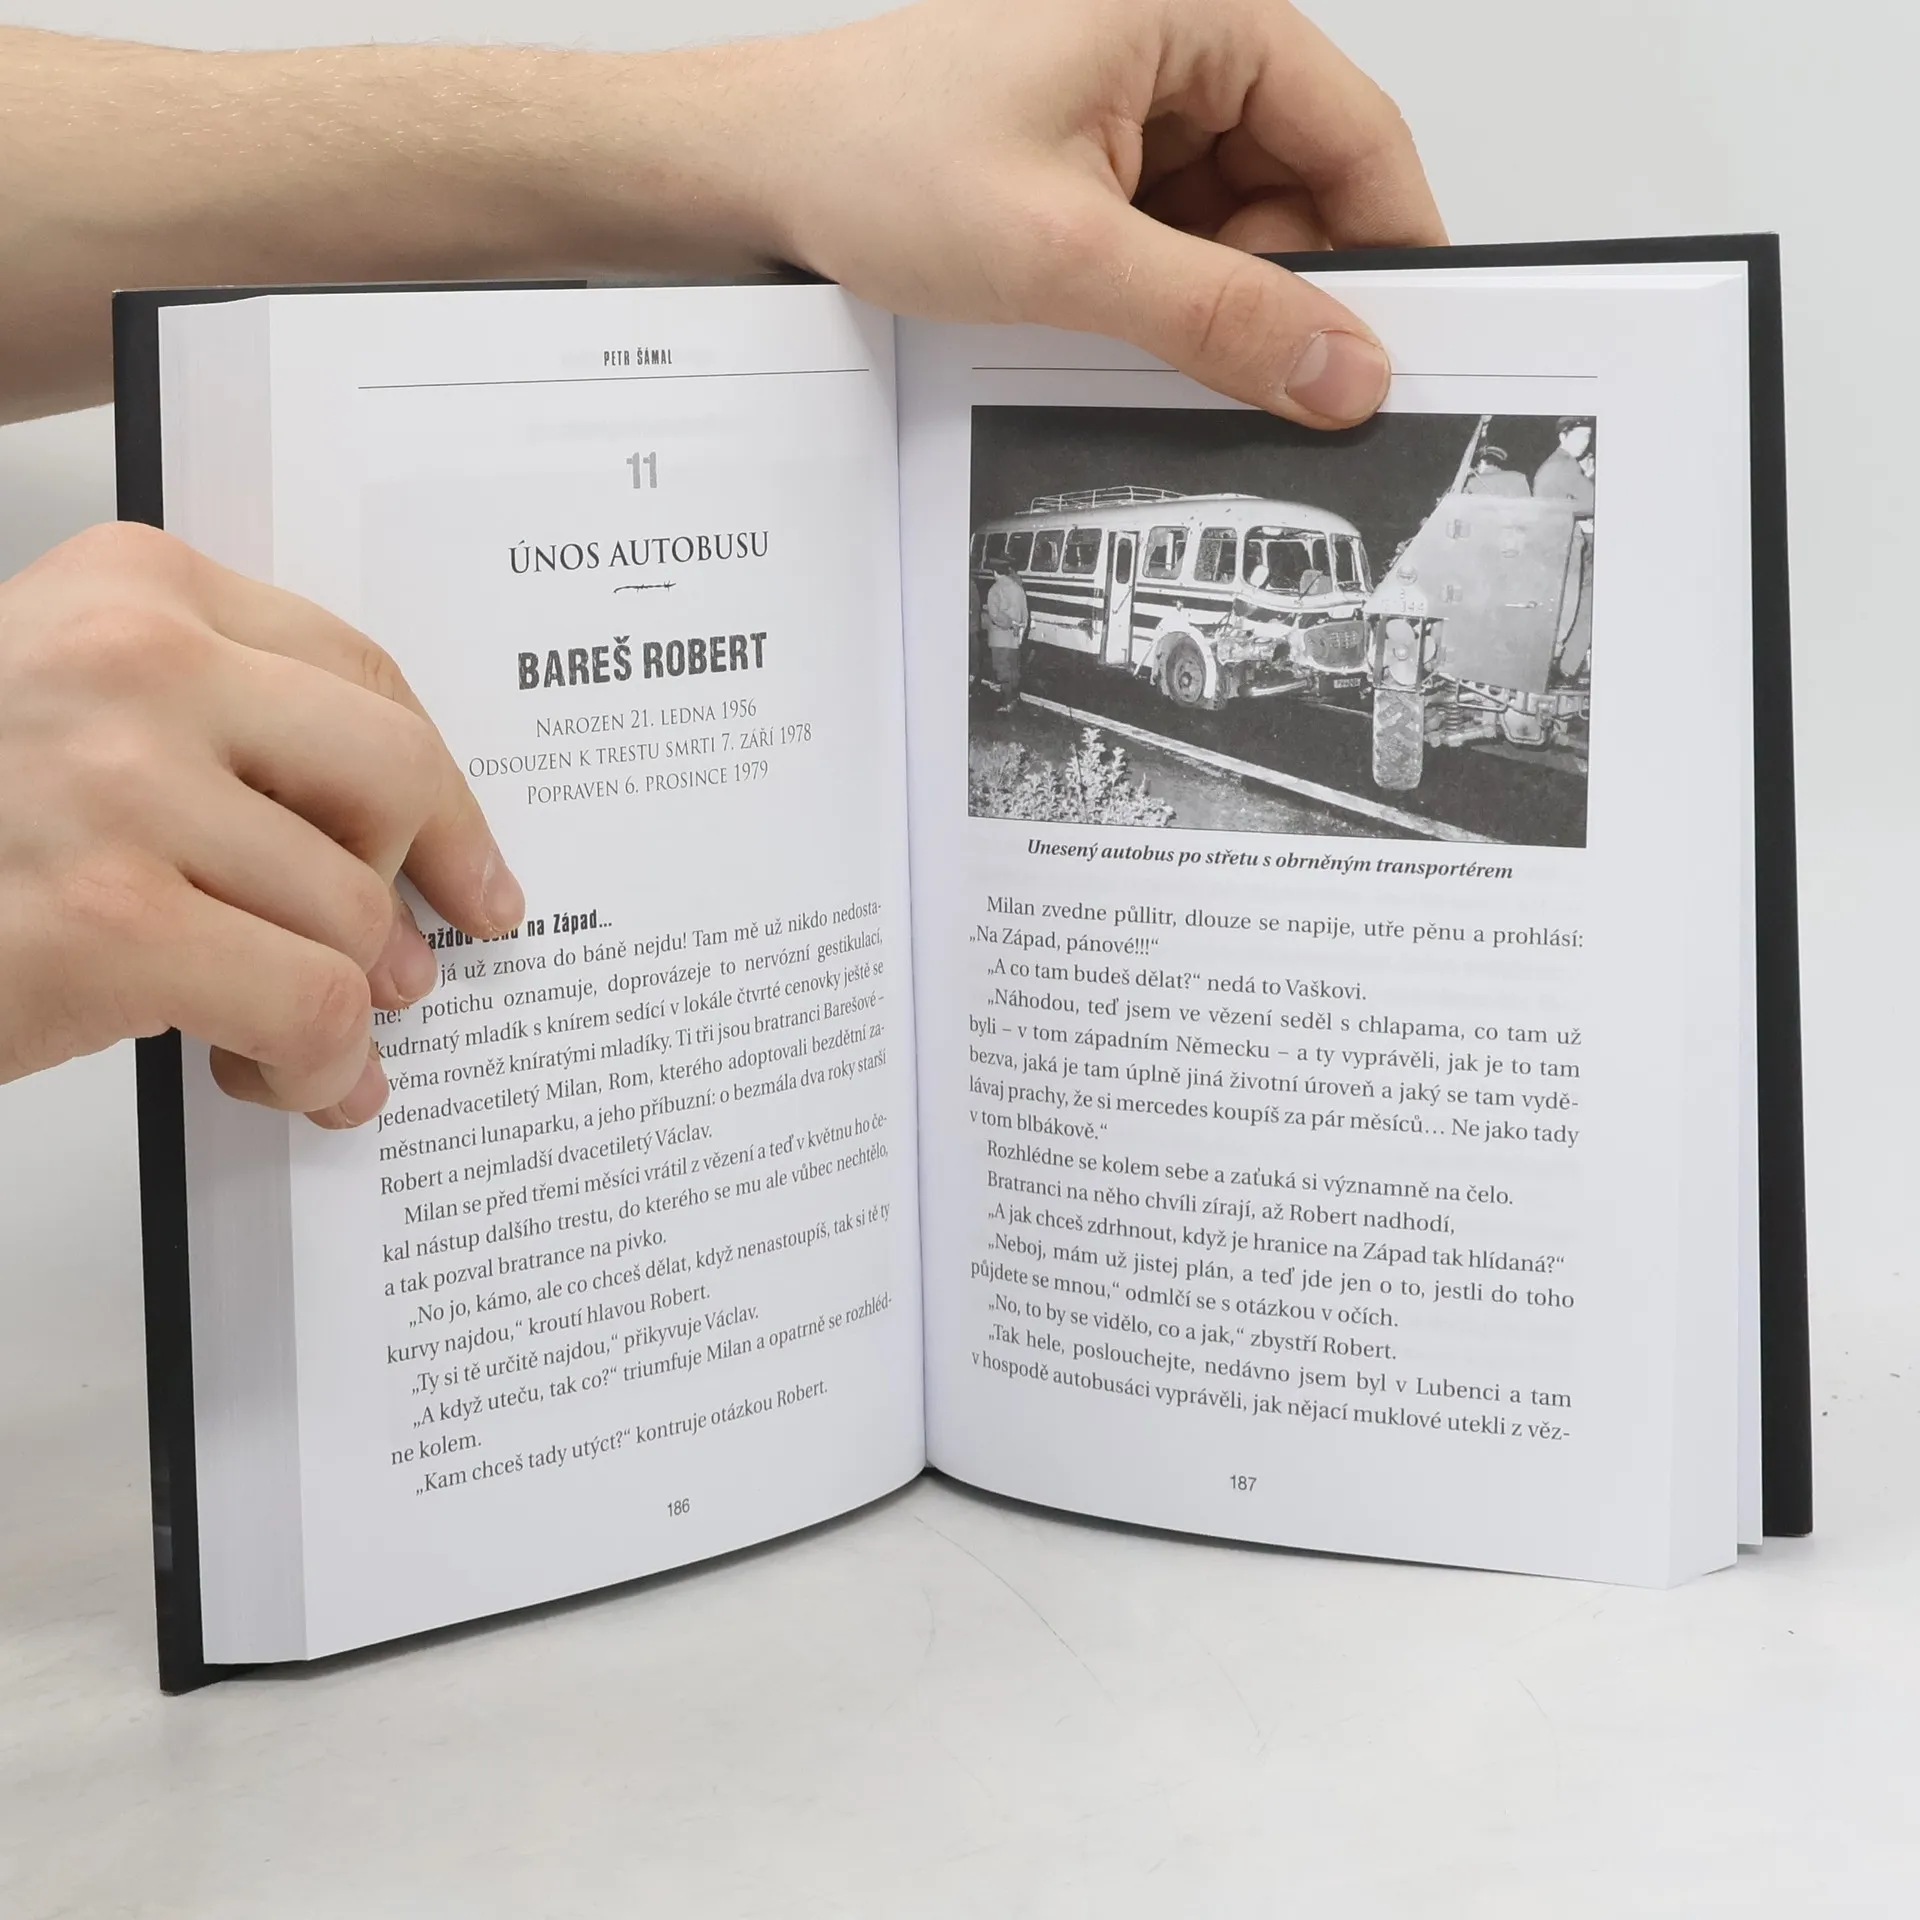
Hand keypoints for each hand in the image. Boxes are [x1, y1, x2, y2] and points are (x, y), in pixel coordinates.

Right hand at [0, 523, 521, 1124]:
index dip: (437, 789)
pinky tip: (291, 1081)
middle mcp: (132, 660)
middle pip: (390, 774)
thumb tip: (398, 857)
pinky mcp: (109, 919)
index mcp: (133, 590)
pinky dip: (321, 1064)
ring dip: (353, 1007)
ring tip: (308, 1045)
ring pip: (355, 911)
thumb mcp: (73, 728)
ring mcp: (117, 784)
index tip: (469, 861)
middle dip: (426, 884)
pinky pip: (314, 1003)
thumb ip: (221, 749)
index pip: (360, 675)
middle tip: (429, 962)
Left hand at [757, 0, 1444, 425]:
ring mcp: (1138, 100)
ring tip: (1127, 326)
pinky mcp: (1101, 153)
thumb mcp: (1066, 255)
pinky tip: (1112, 320)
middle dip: (1286, 287)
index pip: (1356, 131)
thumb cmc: (873, 158)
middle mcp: (1178, 44)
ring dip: (1215, 297)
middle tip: (1254, 377)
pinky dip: (1167, 291)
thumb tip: (1340, 367)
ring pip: (1240, 221)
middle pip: (1304, 185)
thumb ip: (1217, 317)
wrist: (757, 171)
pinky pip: (1179, 233)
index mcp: (1195, 14)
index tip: (1405, 348)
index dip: (1392, 248)